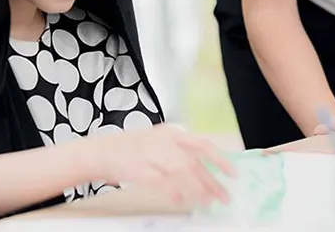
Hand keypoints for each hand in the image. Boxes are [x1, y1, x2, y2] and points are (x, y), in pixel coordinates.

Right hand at [84, 124, 235, 206]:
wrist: (100, 152)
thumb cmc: (132, 148)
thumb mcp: (160, 141)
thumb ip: (181, 151)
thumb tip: (205, 168)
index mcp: (172, 133)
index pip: (203, 144)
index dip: (220, 159)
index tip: (233, 174)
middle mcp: (164, 141)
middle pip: (195, 161)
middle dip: (212, 180)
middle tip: (225, 196)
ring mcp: (152, 154)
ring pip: (181, 170)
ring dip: (197, 187)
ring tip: (207, 201)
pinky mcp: (139, 168)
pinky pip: (161, 182)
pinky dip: (172, 191)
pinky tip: (180, 201)